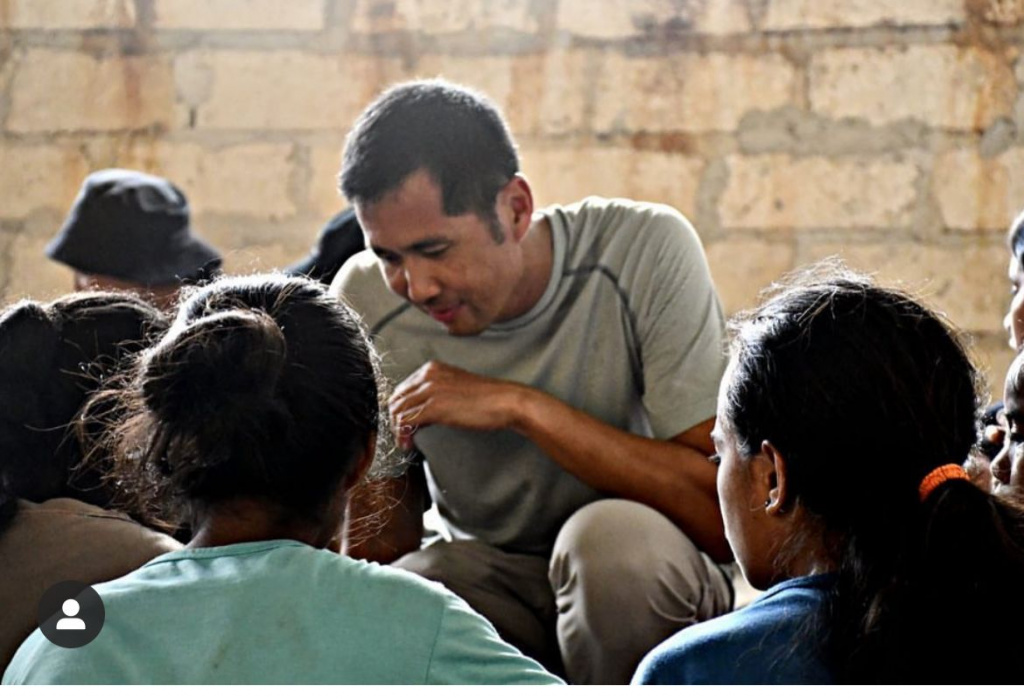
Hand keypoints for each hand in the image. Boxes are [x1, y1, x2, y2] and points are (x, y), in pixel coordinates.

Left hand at [388, 361, 527, 448]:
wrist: (505, 401)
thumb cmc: (487, 399)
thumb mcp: (455, 387)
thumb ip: (437, 393)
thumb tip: (421, 413)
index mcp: (431, 368)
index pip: (402, 389)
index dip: (398, 409)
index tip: (403, 425)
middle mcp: (427, 375)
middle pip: (396, 400)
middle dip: (394, 420)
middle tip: (402, 436)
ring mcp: (430, 390)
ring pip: (397, 411)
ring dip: (397, 430)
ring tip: (406, 443)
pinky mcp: (435, 407)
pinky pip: (407, 421)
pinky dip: (404, 434)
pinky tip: (410, 444)